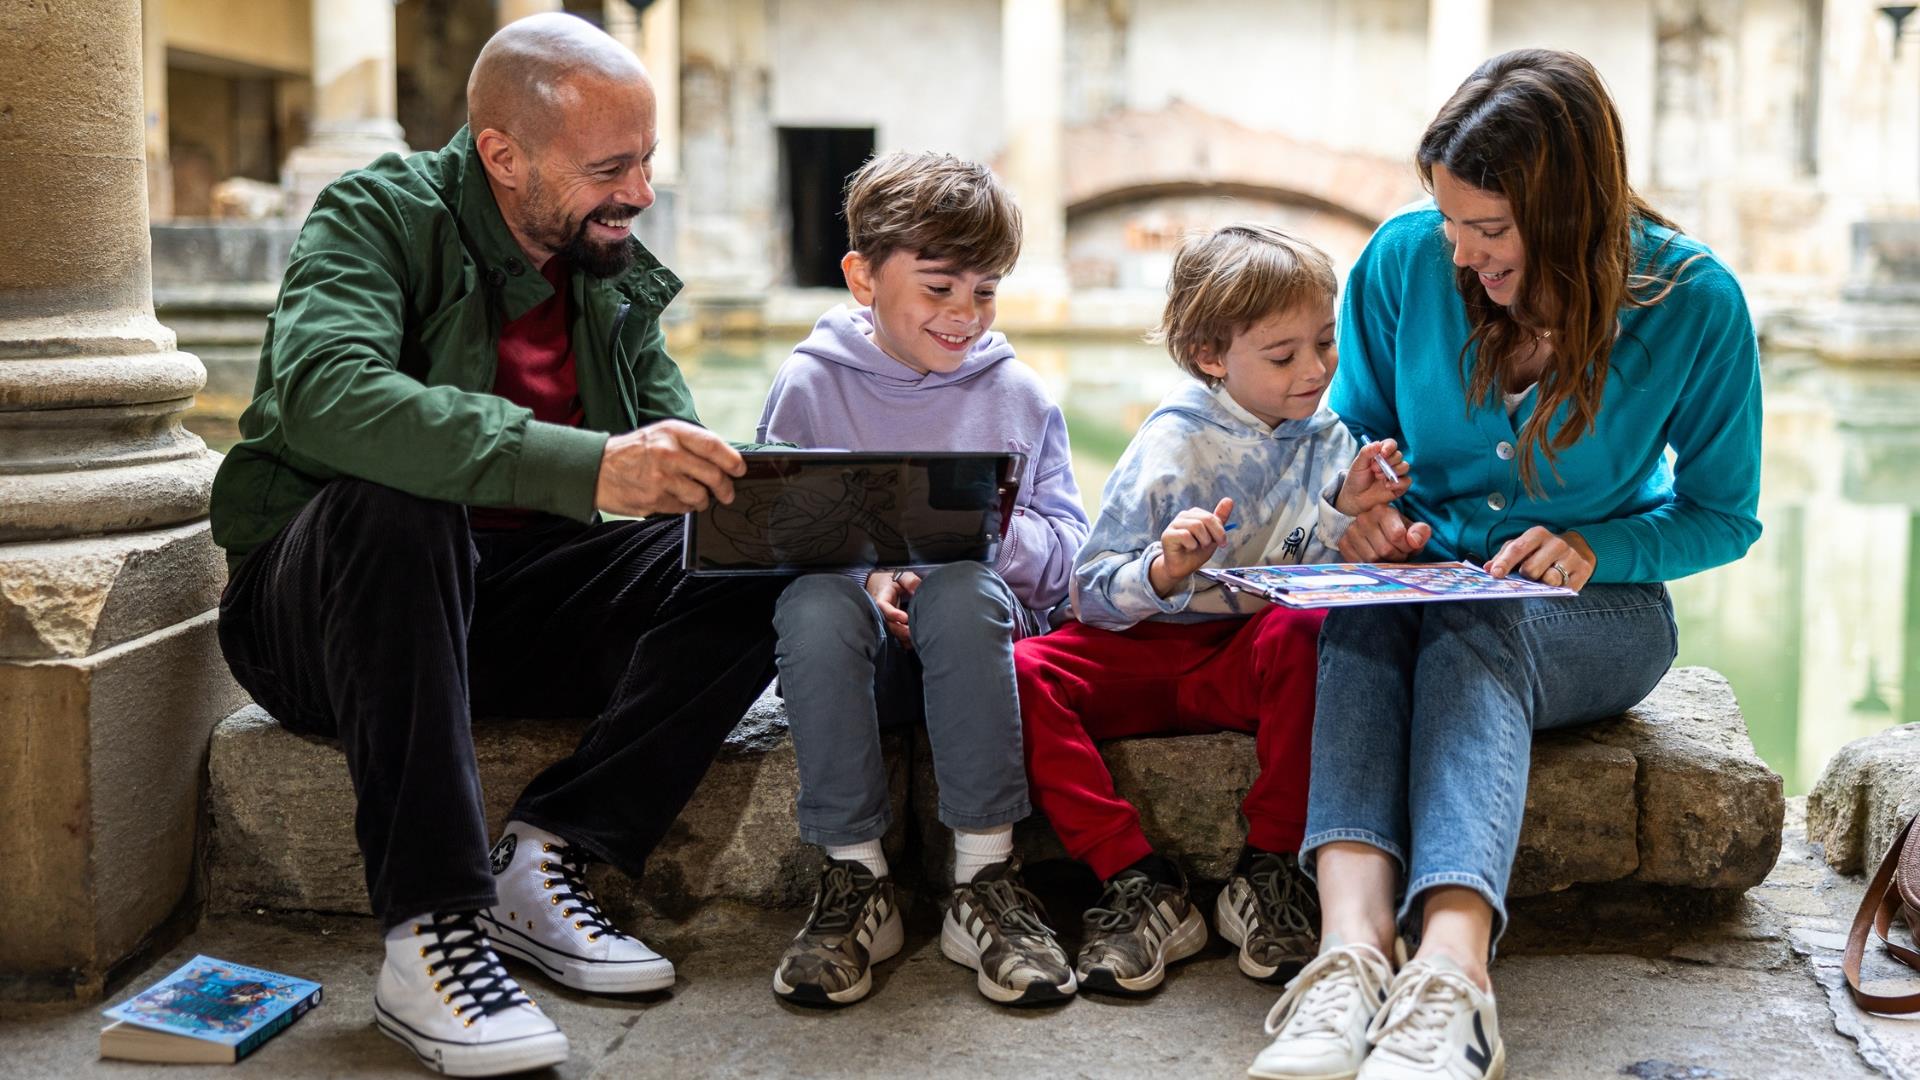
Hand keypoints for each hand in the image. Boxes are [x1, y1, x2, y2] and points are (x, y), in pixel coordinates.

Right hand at [593, 419, 744, 516]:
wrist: (595, 468)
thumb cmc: (633, 451)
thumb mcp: (660, 434)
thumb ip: (689, 444)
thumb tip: (723, 460)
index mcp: (673, 432)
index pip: (713, 446)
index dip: (732, 460)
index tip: (740, 469)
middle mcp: (668, 453)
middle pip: (713, 474)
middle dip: (725, 488)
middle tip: (727, 493)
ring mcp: (661, 478)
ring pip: (700, 496)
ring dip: (703, 500)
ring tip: (698, 498)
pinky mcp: (653, 499)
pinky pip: (682, 508)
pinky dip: (684, 507)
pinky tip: (676, 500)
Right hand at [866, 570, 919, 647]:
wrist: (882, 585)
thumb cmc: (893, 581)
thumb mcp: (901, 576)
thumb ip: (910, 581)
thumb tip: (918, 589)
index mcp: (882, 598)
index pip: (883, 607)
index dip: (893, 614)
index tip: (905, 618)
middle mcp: (882, 612)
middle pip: (888, 624)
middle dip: (901, 630)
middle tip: (914, 632)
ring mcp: (886, 620)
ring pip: (892, 632)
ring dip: (903, 637)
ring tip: (916, 637)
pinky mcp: (891, 626)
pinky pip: (896, 636)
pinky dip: (904, 640)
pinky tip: (914, 641)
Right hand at [1148, 497, 1232, 597]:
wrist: (1182, 568)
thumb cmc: (1196, 552)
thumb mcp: (1213, 536)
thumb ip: (1220, 519)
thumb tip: (1229, 500)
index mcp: (1194, 514)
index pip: (1212, 516)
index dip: (1220, 531)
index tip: (1222, 542)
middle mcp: (1183, 516)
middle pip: (1206, 519)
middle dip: (1214, 535)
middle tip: (1212, 546)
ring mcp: (1174, 524)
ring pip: (1196, 525)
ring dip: (1203, 540)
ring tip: (1199, 547)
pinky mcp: (1167, 535)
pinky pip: (1185, 535)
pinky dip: (1192, 545)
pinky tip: (1189, 548)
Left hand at [1334, 439, 1409, 516]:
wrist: (1355, 497)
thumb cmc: (1357, 478)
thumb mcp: (1358, 464)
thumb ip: (1366, 452)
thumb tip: (1378, 444)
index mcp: (1381, 454)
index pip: (1391, 444)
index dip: (1389, 447)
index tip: (1382, 453)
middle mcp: (1391, 462)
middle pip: (1399, 455)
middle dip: (1387, 462)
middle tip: (1374, 469)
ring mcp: (1396, 474)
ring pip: (1405, 466)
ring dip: (1392, 471)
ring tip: (1378, 477)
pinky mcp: (1400, 486)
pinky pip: (1407, 481)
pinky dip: (1398, 483)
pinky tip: (1387, 486)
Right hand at [1339, 505, 1432, 562]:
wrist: (1374, 531)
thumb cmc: (1397, 531)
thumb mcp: (1412, 529)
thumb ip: (1420, 533)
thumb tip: (1414, 541)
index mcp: (1382, 510)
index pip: (1397, 535)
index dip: (1407, 547)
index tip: (1408, 547)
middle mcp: (1364, 518)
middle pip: (1385, 550)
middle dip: (1397, 557)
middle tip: (1399, 554)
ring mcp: (1351, 531)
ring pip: (1372, 560)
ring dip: (1384, 564)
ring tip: (1388, 557)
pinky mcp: (1343, 543)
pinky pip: (1359, 564)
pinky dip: (1371, 566)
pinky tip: (1376, 560)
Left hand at [1485, 527, 1595, 591]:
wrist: (1577, 549)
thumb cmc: (1541, 550)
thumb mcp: (1523, 547)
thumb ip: (1504, 556)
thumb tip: (1487, 568)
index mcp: (1538, 534)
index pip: (1518, 548)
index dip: (1505, 562)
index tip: (1495, 574)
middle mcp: (1557, 543)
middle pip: (1531, 569)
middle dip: (1525, 577)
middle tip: (1527, 577)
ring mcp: (1572, 557)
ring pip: (1549, 580)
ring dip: (1542, 585)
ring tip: (1542, 581)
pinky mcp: (1583, 571)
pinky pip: (1564, 589)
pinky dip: (1557, 592)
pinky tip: (1556, 587)